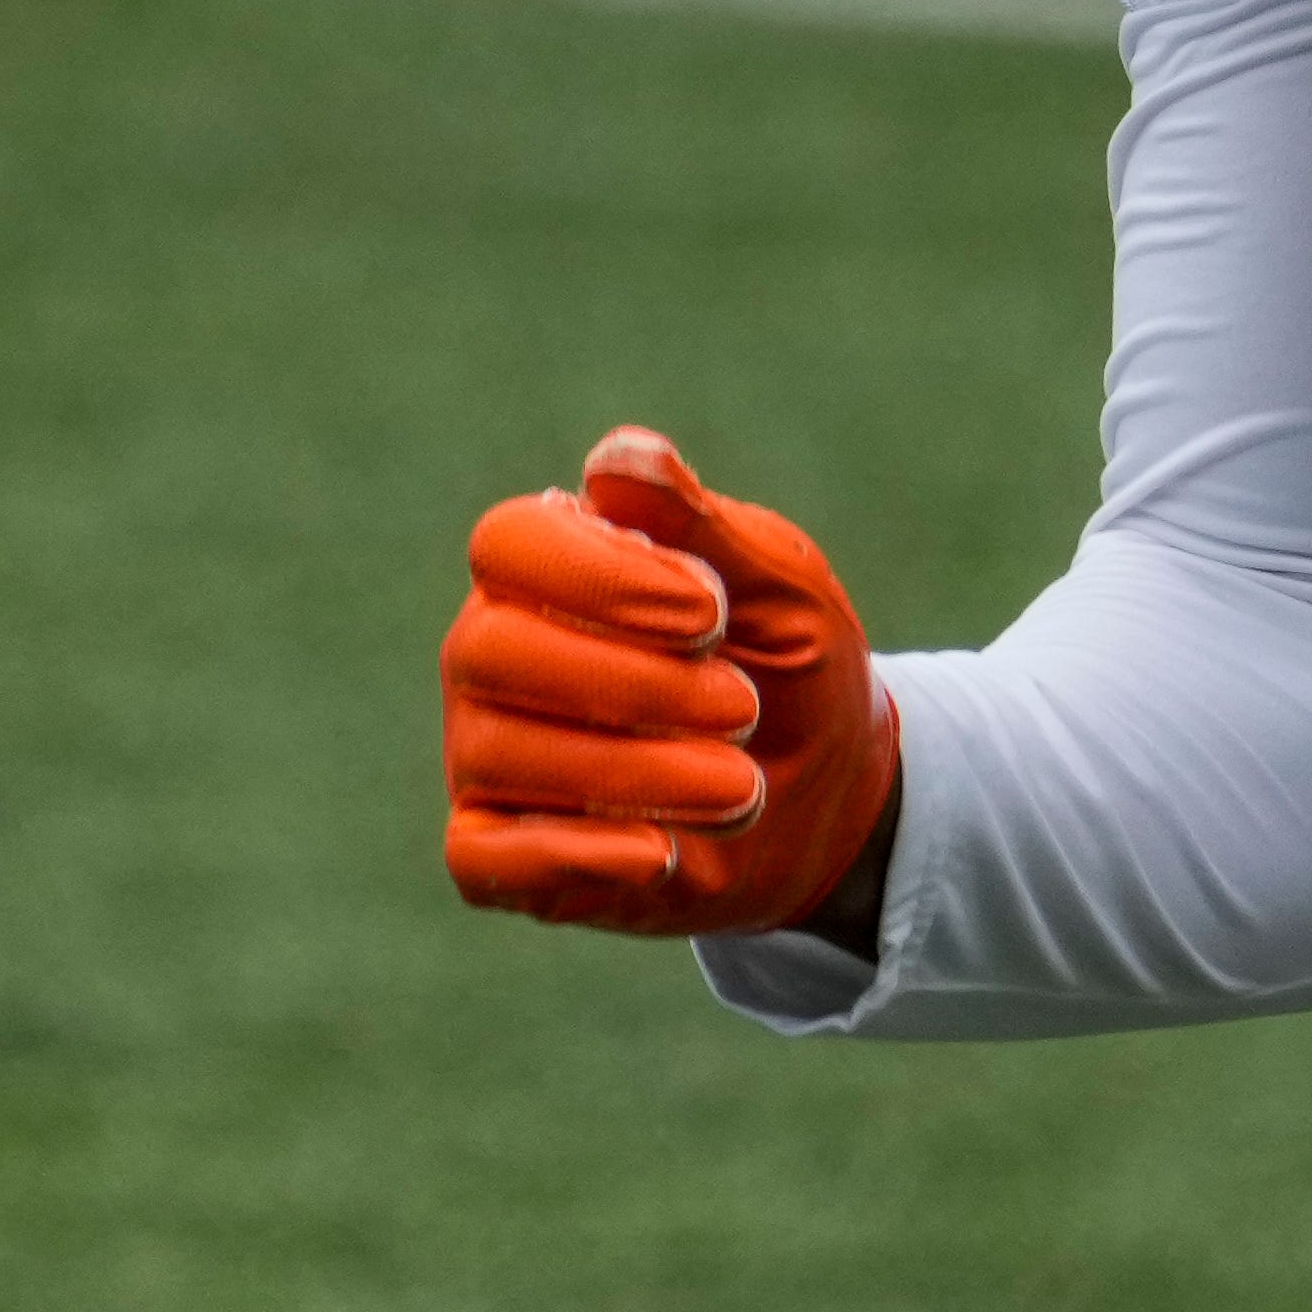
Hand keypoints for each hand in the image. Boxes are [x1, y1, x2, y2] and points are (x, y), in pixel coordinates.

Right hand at [442, 428, 900, 941]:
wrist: (828, 792)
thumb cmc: (794, 662)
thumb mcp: (782, 588)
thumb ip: (702, 528)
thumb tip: (622, 455)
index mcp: (555, 566)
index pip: (509, 542)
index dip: (599, 576)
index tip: (711, 614)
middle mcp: (495, 652)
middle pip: (488, 649)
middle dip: (631, 684)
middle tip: (744, 707)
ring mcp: (483, 752)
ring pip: (500, 754)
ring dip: (637, 773)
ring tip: (742, 787)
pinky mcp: (496, 851)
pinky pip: (483, 856)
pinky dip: (575, 856)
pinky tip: (663, 853)